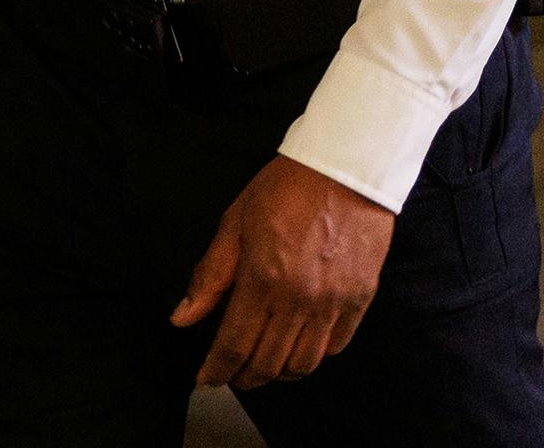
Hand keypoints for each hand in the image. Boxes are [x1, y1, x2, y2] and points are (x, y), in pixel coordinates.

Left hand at [171, 156, 394, 388]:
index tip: (207, 379)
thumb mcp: (235, 223)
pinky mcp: (360, 297)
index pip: (234, 346)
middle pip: (268, 364)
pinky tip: (301, 344)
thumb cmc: (288, 187)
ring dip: (280, 373)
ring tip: (266, 364)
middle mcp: (299, 298)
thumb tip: (183, 317)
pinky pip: (336, 346)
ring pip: (304, 364)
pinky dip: (316, 355)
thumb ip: (210, 276)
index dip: (216, 371)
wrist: (346, 166)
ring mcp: (333, 302)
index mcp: (263, 279)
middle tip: (233, 374)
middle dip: (244, 377)